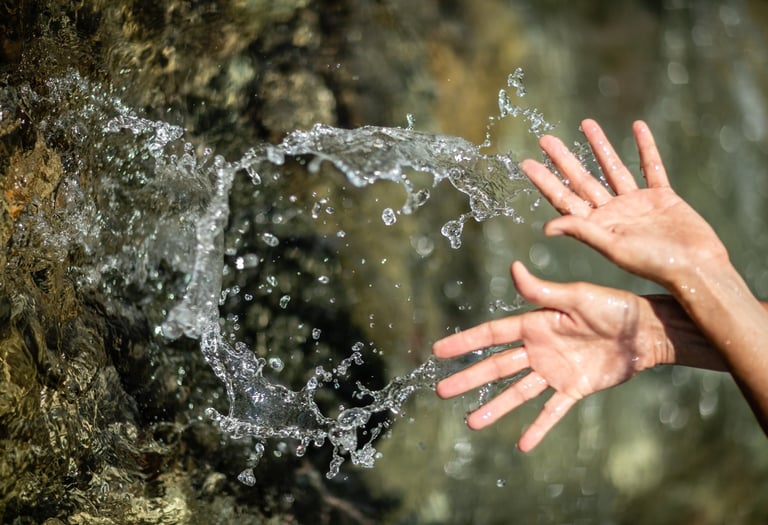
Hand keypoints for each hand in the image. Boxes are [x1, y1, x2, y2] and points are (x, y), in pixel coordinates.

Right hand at [433, 262, 661, 451]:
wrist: (645, 331)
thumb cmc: (613, 307)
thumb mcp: (576, 297)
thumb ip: (542, 290)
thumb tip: (513, 267)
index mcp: (535, 324)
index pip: (491, 335)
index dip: (465, 342)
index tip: (439, 350)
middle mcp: (539, 349)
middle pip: (497, 367)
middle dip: (469, 378)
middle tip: (442, 390)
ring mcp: (555, 371)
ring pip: (517, 392)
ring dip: (495, 407)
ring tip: (472, 422)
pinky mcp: (574, 388)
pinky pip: (552, 410)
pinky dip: (538, 427)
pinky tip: (523, 443)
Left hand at [520, 119, 728, 289]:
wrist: (695, 267)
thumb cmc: (653, 264)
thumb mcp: (612, 247)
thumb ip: (582, 231)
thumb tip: (546, 228)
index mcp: (597, 226)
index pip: (564, 199)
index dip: (545, 181)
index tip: (526, 163)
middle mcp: (613, 213)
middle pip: (583, 180)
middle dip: (564, 159)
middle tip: (545, 139)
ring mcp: (637, 203)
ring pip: (613, 168)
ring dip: (600, 146)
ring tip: (585, 123)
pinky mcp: (662, 197)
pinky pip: (651, 166)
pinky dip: (646, 147)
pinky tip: (638, 127)